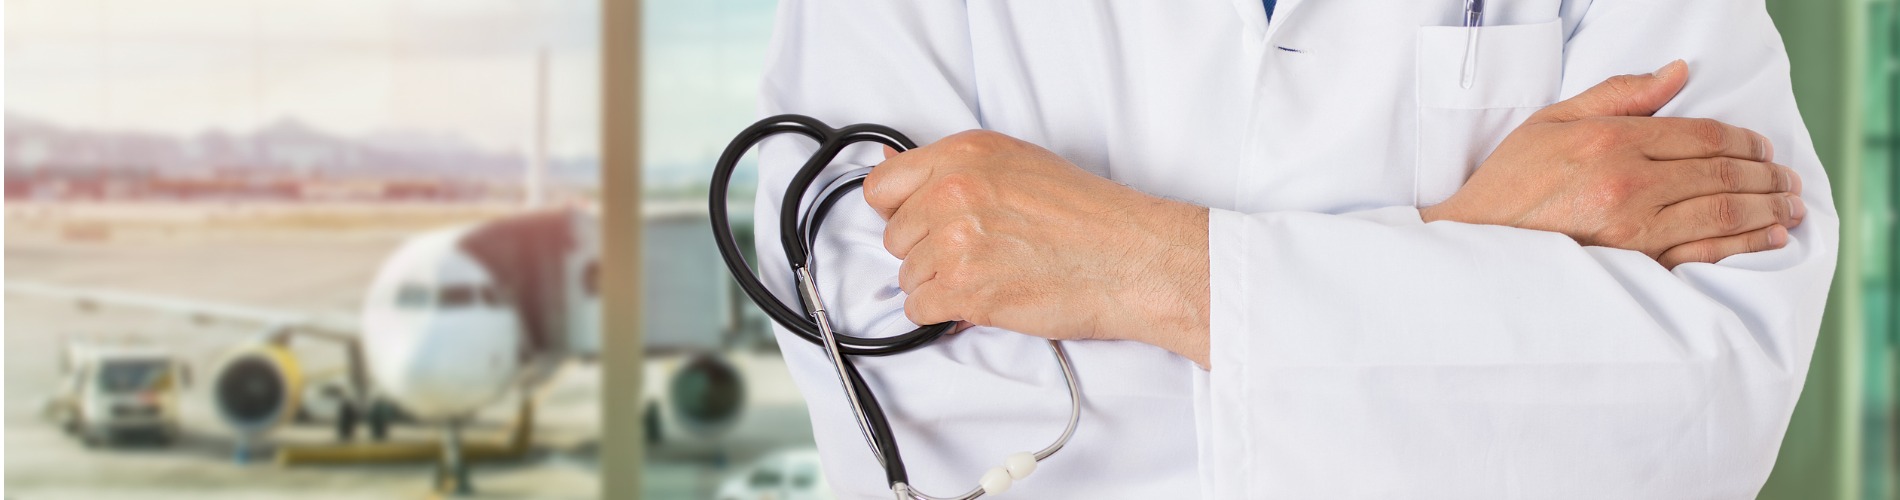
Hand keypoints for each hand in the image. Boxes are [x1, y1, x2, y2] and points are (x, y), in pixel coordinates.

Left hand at [863, 131, 1211, 365]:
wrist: (1131, 259)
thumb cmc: (1089, 216)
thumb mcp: (1017, 163)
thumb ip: (950, 168)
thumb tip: (888, 164)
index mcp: (964, 154)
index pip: (881, 186)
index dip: (898, 212)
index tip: (918, 226)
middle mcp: (954, 192)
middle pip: (894, 237)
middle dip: (925, 252)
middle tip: (973, 255)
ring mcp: (956, 241)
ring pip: (906, 276)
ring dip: (939, 285)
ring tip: (988, 276)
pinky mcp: (964, 289)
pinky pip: (918, 309)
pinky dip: (944, 313)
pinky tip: (980, 300)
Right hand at [1420, 60, 1805, 268]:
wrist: (1471, 246)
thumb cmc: (1507, 186)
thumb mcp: (1551, 122)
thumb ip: (1617, 95)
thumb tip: (1677, 73)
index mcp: (1612, 143)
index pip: (1703, 135)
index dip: (1744, 139)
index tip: (1762, 148)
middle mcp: (1629, 185)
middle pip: (1723, 173)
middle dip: (1767, 175)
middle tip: (1788, 179)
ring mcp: (1634, 232)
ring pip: (1724, 213)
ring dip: (1768, 208)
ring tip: (1789, 207)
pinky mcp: (1634, 269)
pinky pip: (1705, 255)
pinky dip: (1745, 246)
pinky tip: (1767, 239)